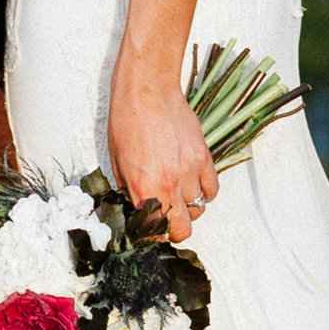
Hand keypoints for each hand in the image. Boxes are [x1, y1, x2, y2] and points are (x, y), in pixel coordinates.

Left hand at [106, 74, 220, 241]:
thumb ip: (128, 189)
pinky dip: (204, 192)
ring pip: (199, 210)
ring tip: (177, 195)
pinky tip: (193, 184)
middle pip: (183, 229)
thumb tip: (136, 206)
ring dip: (188, 208)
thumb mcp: (116, 161)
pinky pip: (212, 190)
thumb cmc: (126, 121)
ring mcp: (190, 172)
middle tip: (166, 219)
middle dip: (174, 230)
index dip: (152, 237)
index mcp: (143, 188)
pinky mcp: (204, 158)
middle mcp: (169, 185)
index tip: (151, 232)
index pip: (155, 233)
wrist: (147, 92)